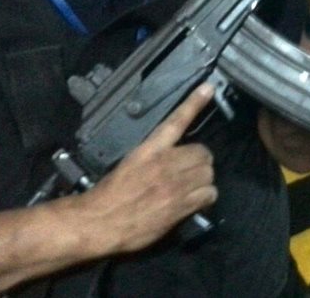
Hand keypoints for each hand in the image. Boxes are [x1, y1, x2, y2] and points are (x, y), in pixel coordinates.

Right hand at [74, 84, 217, 254]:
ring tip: (192, 186)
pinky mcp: (181, 206)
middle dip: (200, 160)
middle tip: (190, 169)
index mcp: (149, 149)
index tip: (209, 88)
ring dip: (204, 178)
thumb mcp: (129, 163)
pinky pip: (209, 195)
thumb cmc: (109, 193)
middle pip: (203, 152)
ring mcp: (176, 185)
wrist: (100, 221)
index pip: (176, 121)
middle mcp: (166, 163)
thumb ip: (151, 156)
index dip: (194, 103)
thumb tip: (169, 156)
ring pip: (209, 173)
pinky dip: (206, 197)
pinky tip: (197, 200)